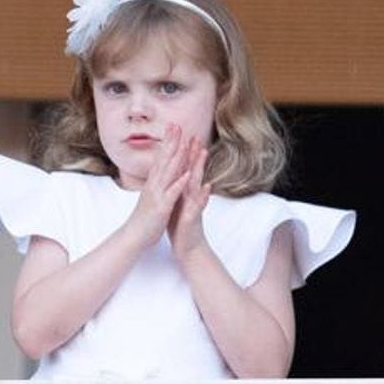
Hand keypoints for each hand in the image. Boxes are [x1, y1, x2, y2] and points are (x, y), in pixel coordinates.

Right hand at [128, 123, 199, 238]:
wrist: (135, 236)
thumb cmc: (144, 217)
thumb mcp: (151, 196)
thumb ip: (155, 183)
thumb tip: (159, 172)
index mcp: (153, 182)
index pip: (161, 158)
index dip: (168, 142)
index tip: (173, 128)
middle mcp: (154, 185)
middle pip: (164, 160)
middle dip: (171, 142)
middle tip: (177, 126)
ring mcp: (157, 195)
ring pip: (168, 172)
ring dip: (176, 157)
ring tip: (184, 143)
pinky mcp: (162, 207)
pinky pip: (172, 193)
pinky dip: (179, 182)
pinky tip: (187, 174)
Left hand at [167, 143, 211, 262]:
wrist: (188, 247)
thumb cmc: (181, 225)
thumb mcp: (177, 203)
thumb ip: (179, 188)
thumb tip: (176, 174)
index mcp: (183, 191)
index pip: (184, 168)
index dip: (183, 152)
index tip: (182, 135)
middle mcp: (191, 195)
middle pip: (193, 171)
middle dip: (194, 154)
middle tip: (196, 135)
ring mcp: (194, 205)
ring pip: (197, 183)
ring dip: (200, 168)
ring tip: (203, 152)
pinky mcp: (193, 217)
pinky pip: (198, 205)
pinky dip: (202, 196)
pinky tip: (207, 186)